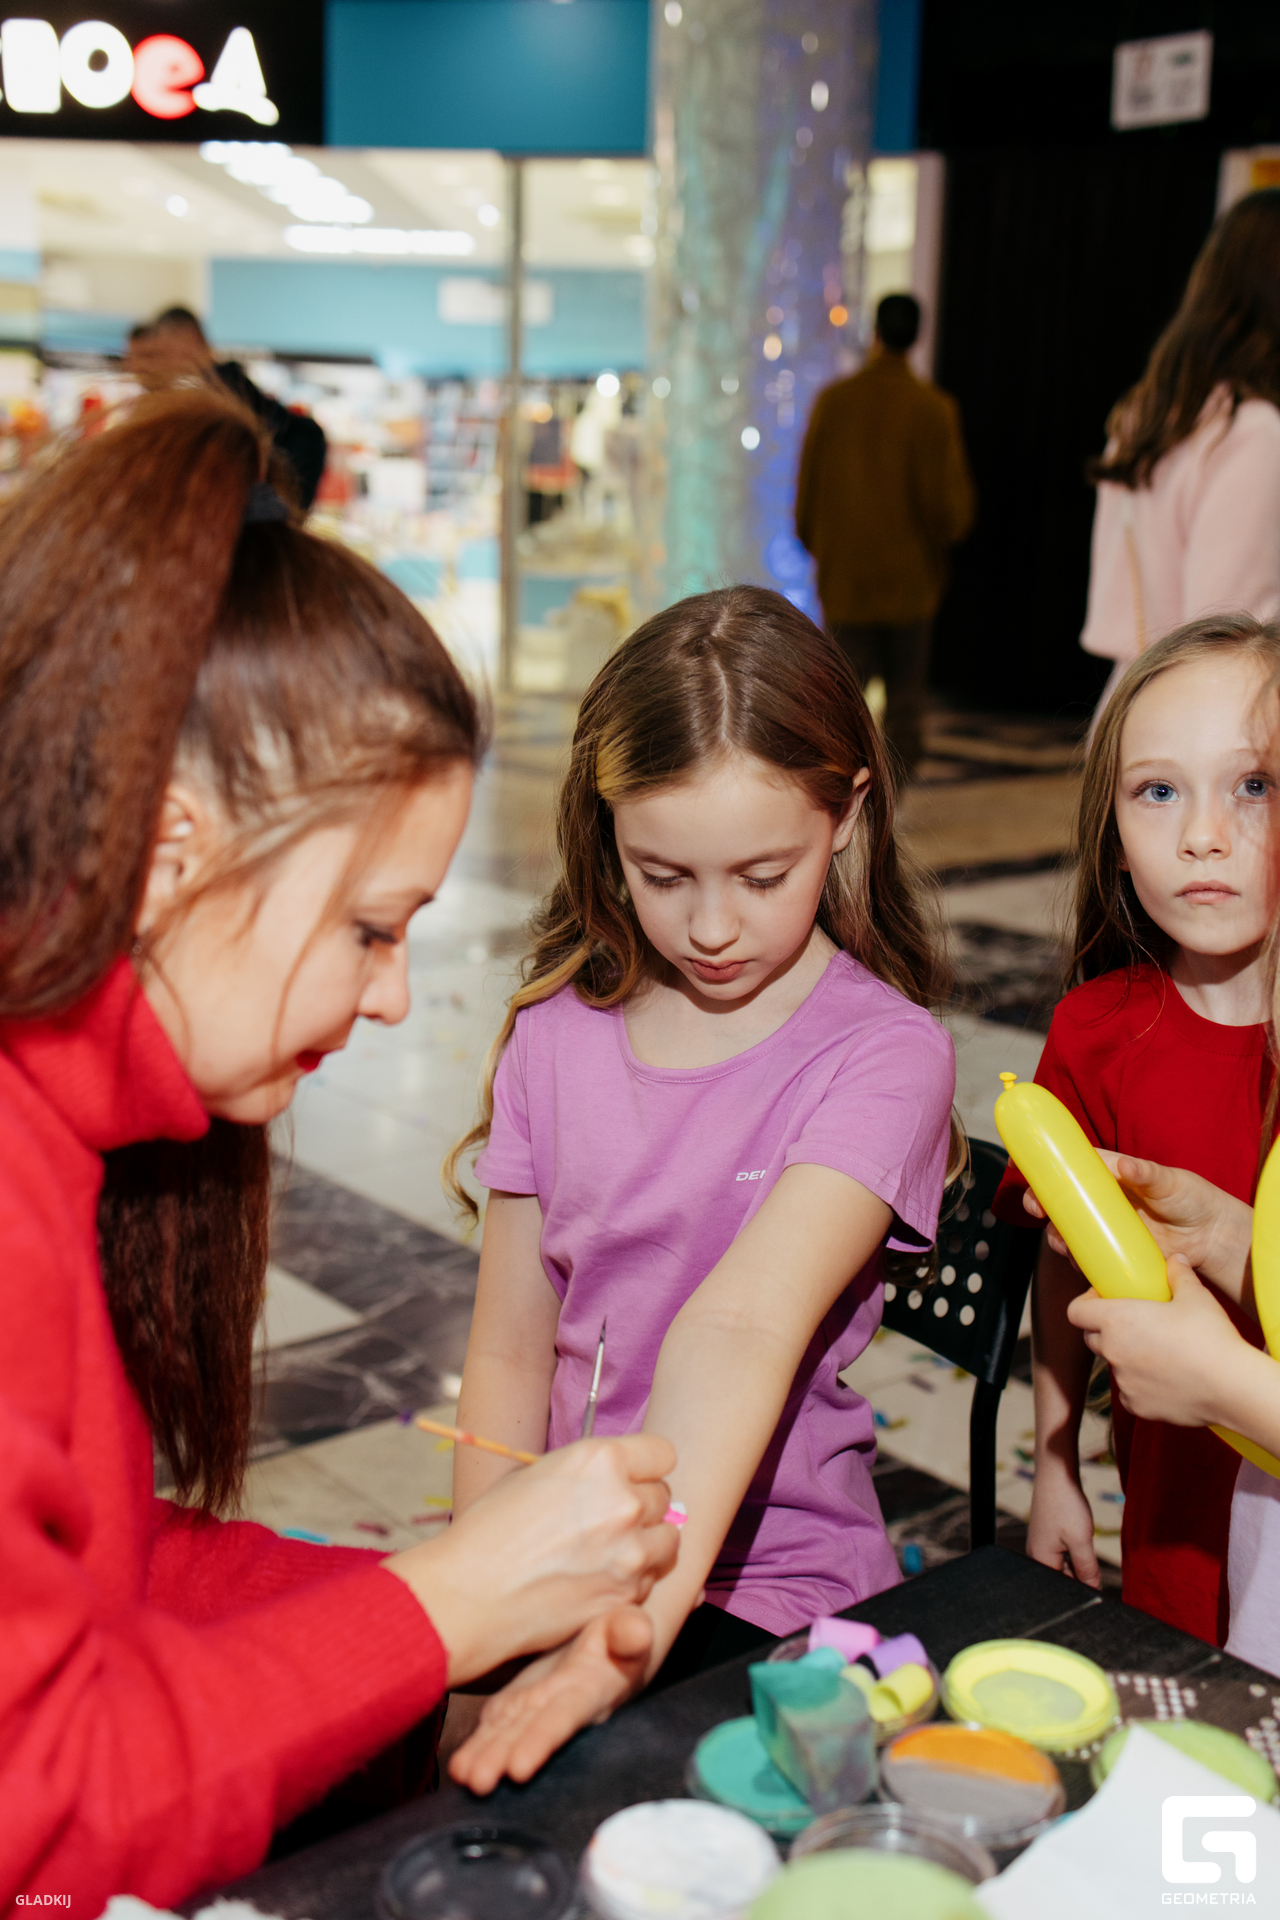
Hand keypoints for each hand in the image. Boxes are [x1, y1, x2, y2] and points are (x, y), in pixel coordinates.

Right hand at [384, 1436, 677, 1686]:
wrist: (468, 1594)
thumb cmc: (489, 1530)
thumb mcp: (535, 1474)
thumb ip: (586, 1473)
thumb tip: (616, 1478)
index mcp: (600, 1460)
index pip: (662, 1453)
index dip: (646, 1467)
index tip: (633, 1479)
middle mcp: (624, 1500)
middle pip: (663, 1496)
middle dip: (641, 1508)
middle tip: (607, 1523)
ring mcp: (630, 1551)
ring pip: (667, 1540)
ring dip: (645, 1545)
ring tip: (608, 1553)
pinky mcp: (627, 1595)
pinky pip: (650, 1580)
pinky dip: (632, 1581)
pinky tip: (595, 1580)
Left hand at [449, 1607, 651, 1792]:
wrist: (616, 1638)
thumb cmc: (625, 1631)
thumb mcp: (632, 1626)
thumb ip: (631, 1631)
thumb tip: (638, 1632)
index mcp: (591, 1689)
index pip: (564, 1716)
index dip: (542, 1739)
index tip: (518, 1768)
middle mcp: (562, 1705)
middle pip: (530, 1733)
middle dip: (504, 1757)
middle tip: (478, 1782)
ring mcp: (539, 1705)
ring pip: (508, 1732)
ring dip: (487, 1756)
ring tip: (462, 1777)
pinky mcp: (522, 1700)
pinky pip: (498, 1723)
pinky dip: (479, 1742)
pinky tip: (458, 1766)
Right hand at [1023, 1153, 1250, 1296]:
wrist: (1212, 1238)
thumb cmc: (1192, 1199)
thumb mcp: (1169, 1181)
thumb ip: (1147, 1173)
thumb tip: (1127, 1165)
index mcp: (1112, 1175)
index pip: (1072, 1168)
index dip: (1047, 1172)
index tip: (1031, 1178)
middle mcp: (1104, 1201)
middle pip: (1062, 1202)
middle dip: (1042, 1207)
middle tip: (1038, 1213)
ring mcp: (1108, 1228)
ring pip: (1070, 1231)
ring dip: (1058, 1237)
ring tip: (1064, 1244)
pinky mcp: (1116, 1252)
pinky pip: (1089, 1257)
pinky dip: (1081, 1261)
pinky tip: (1085, 1264)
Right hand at [1026, 1464, 1100, 1587]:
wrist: (1056, 1474)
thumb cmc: (1064, 1505)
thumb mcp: (1081, 1540)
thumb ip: (1087, 1569)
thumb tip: (1093, 1590)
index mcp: (1040, 1560)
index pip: (1064, 1588)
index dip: (1082, 1588)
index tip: (1096, 1578)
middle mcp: (1037, 1555)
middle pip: (1064, 1577)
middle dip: (1082, 1572)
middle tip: (1090, 1553)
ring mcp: (1042, 1544)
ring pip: (1066, 1564)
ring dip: (1080, 1559)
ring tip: (1083, 1537)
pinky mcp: (1048, 1535)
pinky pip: (1064, 1552)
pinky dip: (1075, 1548)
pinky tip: (1081, 1533)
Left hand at [1067, 1255, 1244, 1426]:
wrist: (1231, 1387)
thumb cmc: (1210, 1338)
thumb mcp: (1195, 1296)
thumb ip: (1179, 1274)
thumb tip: (1176, 1260)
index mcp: (1116, 1320)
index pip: (1076, 1311)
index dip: (1087, 1303)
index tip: (1106, 1299)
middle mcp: (1112, 1351)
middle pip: (1092, 1338)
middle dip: (1106, 1329)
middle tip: (1134, 1323)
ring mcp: (1122, 1381)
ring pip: (1115, 1365)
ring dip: (1127, 1357)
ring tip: (1158, 1351)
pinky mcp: (1137, 1406)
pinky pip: (1131, 1391)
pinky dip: (1141, 1384)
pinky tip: (1167, 1377)